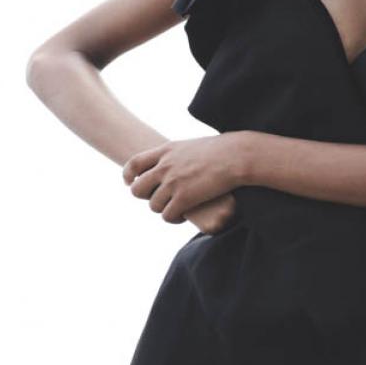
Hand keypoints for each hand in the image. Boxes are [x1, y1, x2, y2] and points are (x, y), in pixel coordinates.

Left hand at [121, 133, 246, 225]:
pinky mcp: (184, 198)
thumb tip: (176, 163)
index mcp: (166, 150)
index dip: (128, 175)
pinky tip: (184, 215)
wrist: (236, 156)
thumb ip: (178, 155)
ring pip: (153, 206)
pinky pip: (168, 216)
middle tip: (159, 199)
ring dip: (163, 210)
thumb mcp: (192, 146)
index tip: (130, 183)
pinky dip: (174, 218)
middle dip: (146, 197)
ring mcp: (173, 183)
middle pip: (138, 189)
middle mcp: (165, 166)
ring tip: (176, 208)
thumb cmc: (222, 150)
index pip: (134, 163)